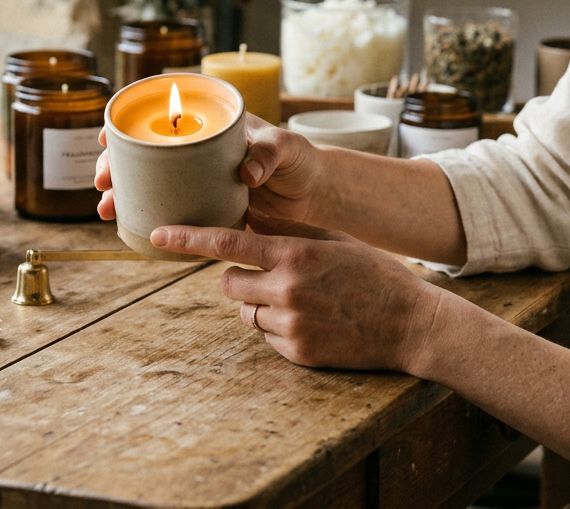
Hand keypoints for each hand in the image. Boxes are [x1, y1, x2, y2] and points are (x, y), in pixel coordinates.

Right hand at [95, 115, 325, 223]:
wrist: (314, 194)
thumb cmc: (299, 159)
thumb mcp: (287, 147)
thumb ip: (269, 154)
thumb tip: (247, 173)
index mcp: (210, 128)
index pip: (160, 119)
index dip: (127, 126)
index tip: (107, 138)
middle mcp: (196, 153)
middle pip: (144, 154)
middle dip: (114, 166)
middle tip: (102, 181)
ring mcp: (197, 181)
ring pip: (149, 184)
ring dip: (122, 194)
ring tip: (106, 210)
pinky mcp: (204, 208)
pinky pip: (169, 210)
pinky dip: (147, 217)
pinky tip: (129, 227)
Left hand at [149, 209, 443, 373]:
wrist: (411, 324)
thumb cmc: (374, 275)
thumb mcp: (333, 240)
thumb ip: (287, 231)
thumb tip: (249, 217)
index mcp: (294, 254)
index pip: (226, 244)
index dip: (187, 239)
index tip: (158, 234)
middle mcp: (286, 289)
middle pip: (228, 283)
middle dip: (241, 280)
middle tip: (273, 278)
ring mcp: (290, 324)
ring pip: (246, 313)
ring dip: (261, 306)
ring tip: (304, 302)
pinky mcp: (296, 353)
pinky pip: (266, 337)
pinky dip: (279, 329)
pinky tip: (313, 322)